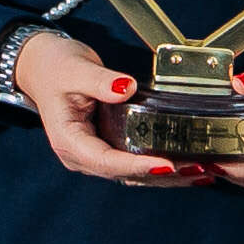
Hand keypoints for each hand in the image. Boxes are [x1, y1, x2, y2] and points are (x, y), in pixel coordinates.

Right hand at [14, 25, 215, 188]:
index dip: (138, 166)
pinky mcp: (107, 148)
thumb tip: (125, 88)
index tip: (167, 164)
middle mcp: (81, 156)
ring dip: (167, 177)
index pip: (107, 161)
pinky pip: (135, 164)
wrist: (43, 67)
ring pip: (134, 176)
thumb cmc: (55, 68)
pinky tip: (186, 166)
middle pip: (126, 175)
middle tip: (197, 170)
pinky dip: (161, 168)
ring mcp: (94, 155)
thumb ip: (100, 81)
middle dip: (162, 176)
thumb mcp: (75, 71)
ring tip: (201, 172)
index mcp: (69, 141)